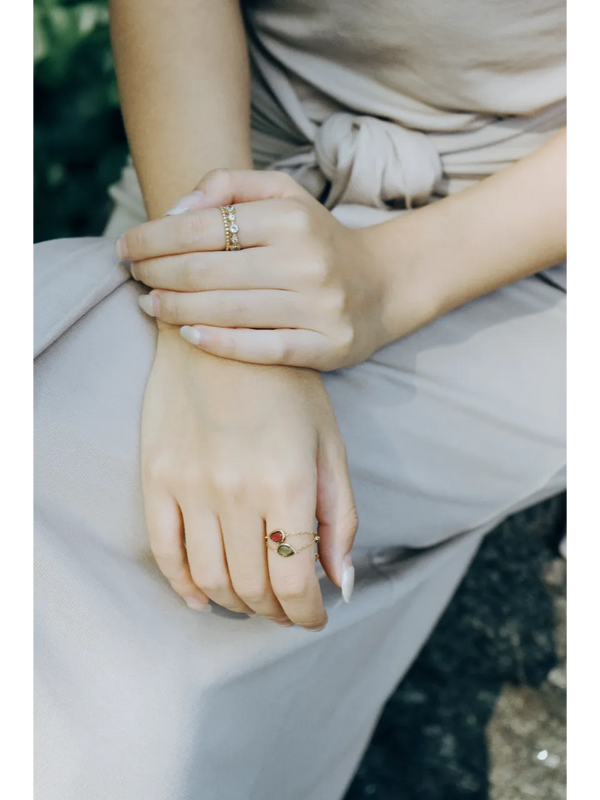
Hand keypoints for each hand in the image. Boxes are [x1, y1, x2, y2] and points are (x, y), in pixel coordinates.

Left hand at [121, 170, 399, 370]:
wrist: (383, 285)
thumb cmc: (318, 239)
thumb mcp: (285, 195)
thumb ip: (229, 185)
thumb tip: (174, 210)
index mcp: (292, 218)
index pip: (204, 226)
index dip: (154, 237)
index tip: (127, 246)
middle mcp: (306, 261)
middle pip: (206, 270)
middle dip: (156, 273)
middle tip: (135, 276)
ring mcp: (318, 308)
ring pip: (227, 311)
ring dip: (175, 309)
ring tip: (149, 305)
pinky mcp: (326, 346)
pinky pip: (262, 350)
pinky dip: (219, 343)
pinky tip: (188, 335)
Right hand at [141, 325, 357, 628]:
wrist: (223, 335)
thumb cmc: (287, 388)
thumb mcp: (329, 445)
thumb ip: (340, 516)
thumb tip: (342, 582)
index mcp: (288, 484)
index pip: (295, 581)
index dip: (308, 613)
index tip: (314, 617)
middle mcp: (236, 492)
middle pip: (253, 586)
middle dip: (276, 611)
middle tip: (288, 609)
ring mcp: (191, 486)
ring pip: (210, 577)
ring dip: (235, 604)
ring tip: (253, 602)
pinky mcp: (157, 478)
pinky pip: (165, 550)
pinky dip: (183, 585)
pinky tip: (201, 598)